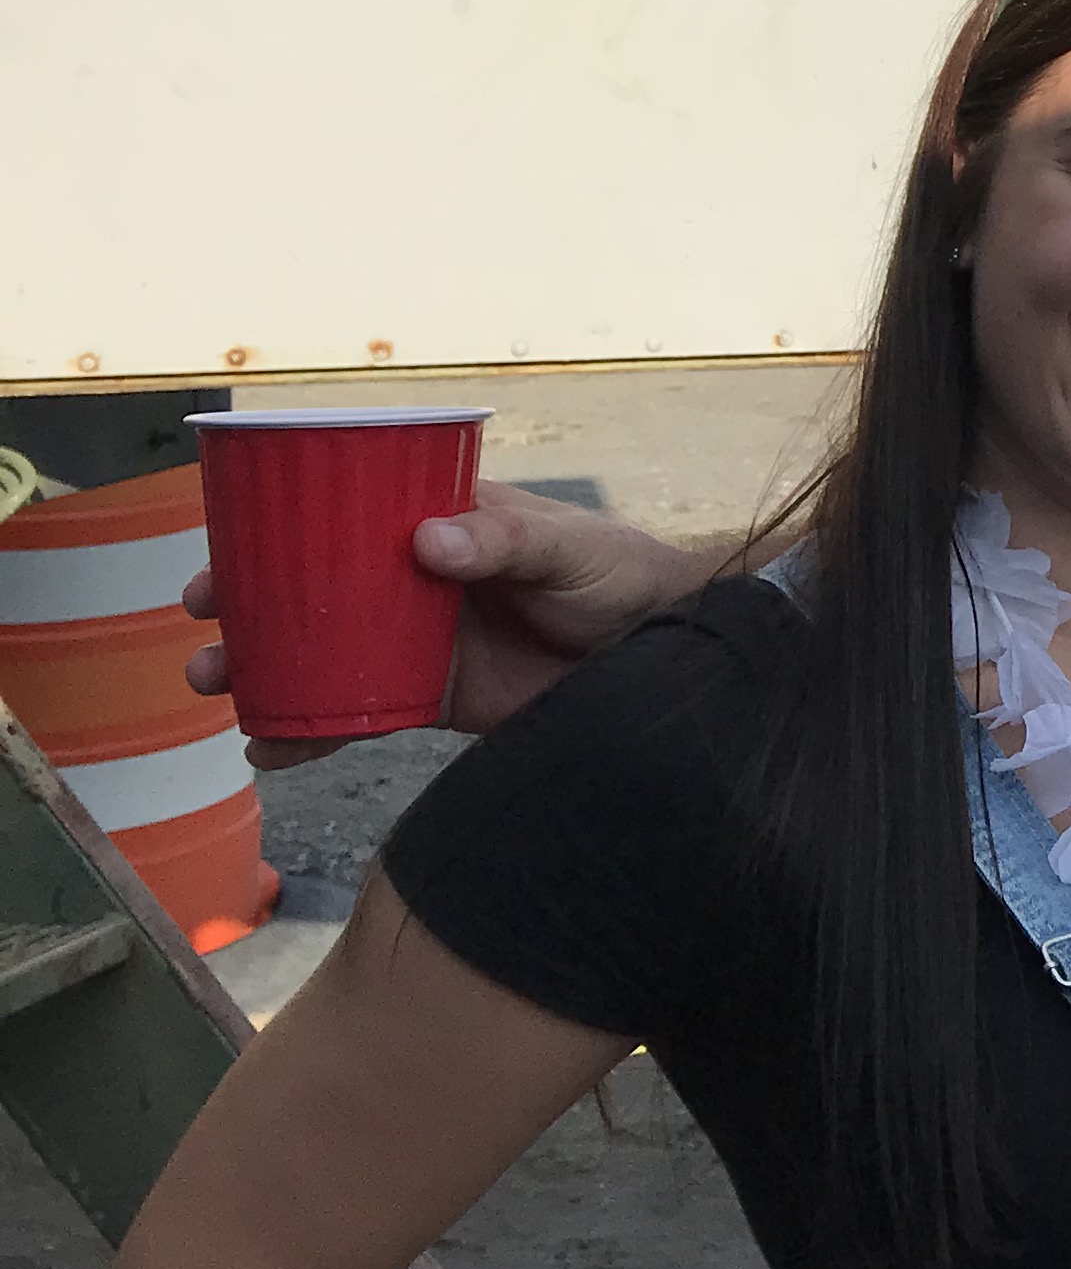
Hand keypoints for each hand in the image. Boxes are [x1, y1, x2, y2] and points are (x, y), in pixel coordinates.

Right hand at [186, 483, 707, 769]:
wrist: (668, 654)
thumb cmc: (622, 576)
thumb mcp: (568, 546)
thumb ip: (506, 540)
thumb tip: (431, 541)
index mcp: (438, 523)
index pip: (340, 520)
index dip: (274, 536)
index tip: (220, 557)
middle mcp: (417, 580)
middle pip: (313, 590)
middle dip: (248, 609)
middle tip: (204, 630)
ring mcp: (421, 641)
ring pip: (323, 654)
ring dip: (265, 670)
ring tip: (216, 689)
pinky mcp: (437, 697)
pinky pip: (360, 714)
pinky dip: (313, 731)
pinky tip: (269, 748)